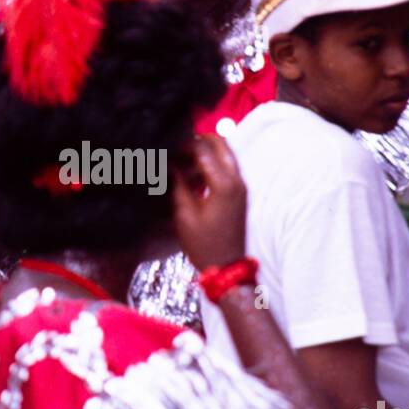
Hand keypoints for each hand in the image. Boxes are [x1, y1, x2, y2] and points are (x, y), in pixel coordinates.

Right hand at [172, 134, 247, 270]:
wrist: (227, 267)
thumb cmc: (203, 244)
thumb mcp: (184, 214)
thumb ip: (178, 184)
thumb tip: (169, 164)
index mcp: (223, 184)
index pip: (203, 149)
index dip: (183, 145)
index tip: (167, 148)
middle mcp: (237, 180)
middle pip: (221, 143)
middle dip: (199, 141)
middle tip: (177, 149)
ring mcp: (241, 186)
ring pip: (226, 154)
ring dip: (206, 152)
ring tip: (182, 161)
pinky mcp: (240, 193)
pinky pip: (228, 167)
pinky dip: (212, 164)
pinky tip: (193, 174)